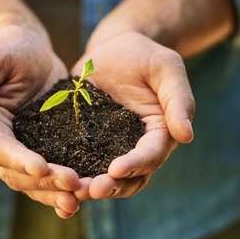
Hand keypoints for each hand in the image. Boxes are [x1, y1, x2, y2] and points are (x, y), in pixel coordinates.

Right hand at [0, 23, 89, 217]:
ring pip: (35, 181)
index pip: (0, 149)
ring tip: (80, 199)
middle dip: (45, 182)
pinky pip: (52, 171)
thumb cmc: (6, 48)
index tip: (42, 168)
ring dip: (55, 192)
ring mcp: (25, 148)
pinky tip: (82, 197)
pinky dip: (63, 187)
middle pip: (19, 173)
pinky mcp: (46, 146)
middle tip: (73, 186)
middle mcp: (2, 143)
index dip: (20, 161)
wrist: (27, 48)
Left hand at [71, 30, 194, 199]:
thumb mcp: (166, 68)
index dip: (135, 165)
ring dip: (90, 186)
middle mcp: (135, 146)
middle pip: (129, 177)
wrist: (113, 48)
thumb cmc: (144, 55)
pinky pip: (79, 161)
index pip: (151, 155)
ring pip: (104, 176)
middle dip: (111, 186)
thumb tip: (186, 136)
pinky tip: (53, 176)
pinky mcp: (86, 140)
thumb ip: (178, 100)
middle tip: (90, 190)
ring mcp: (110, 146)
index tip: (116, 169)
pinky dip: (70, 172)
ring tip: (71, 190)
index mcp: (160, 133)